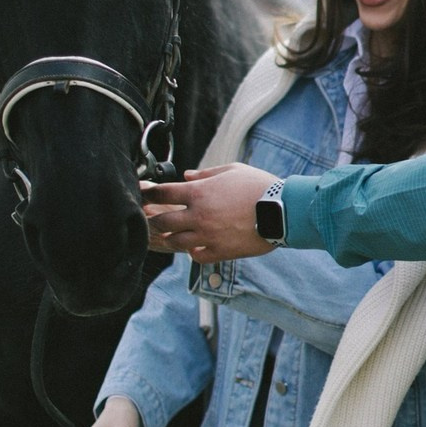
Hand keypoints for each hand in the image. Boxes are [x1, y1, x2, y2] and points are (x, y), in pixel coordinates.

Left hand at [142, 163, 280, 262]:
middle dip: (154, 219)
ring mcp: (207, 236)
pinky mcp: (220, 251)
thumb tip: (186, 176)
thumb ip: (206, 173)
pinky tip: (197, 245)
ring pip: (175, 242)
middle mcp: (198, 216)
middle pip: (162, 221)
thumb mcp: (232, 170)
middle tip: (154, 219)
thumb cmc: (258, 186)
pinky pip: (196, 255)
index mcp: (199, 193)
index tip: (143, 194)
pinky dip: (193, 251)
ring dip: (173, 237)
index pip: (162, 193)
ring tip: (175, 234)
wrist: (282, 210)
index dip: (148, 193)